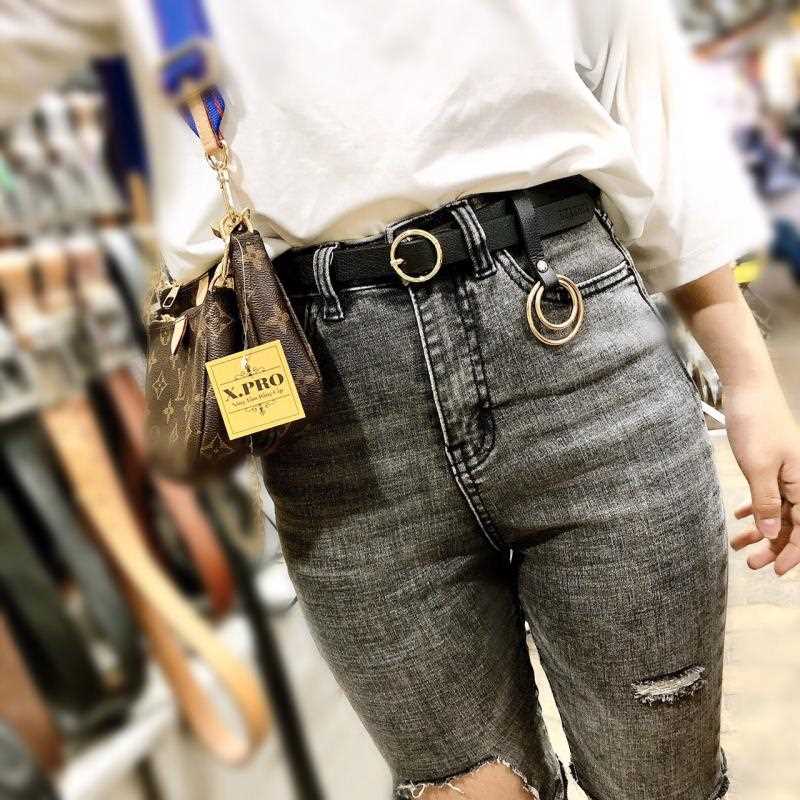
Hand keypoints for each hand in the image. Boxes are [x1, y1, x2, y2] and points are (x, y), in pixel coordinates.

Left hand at [725, 388, 799, 575]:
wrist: (747, 388)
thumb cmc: (756, 423)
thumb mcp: (758, 468)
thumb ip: (766, 502)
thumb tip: (771, 533)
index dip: (792, 552)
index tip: (775, 570)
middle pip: (792, 521)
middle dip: (773, 544)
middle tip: (751, 562)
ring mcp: (787, 471)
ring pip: (778, 509)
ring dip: (761, 528)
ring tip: (739, 545)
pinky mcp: (771, 463)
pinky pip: (769, 493)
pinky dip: (756, 507)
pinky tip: (741, 519)